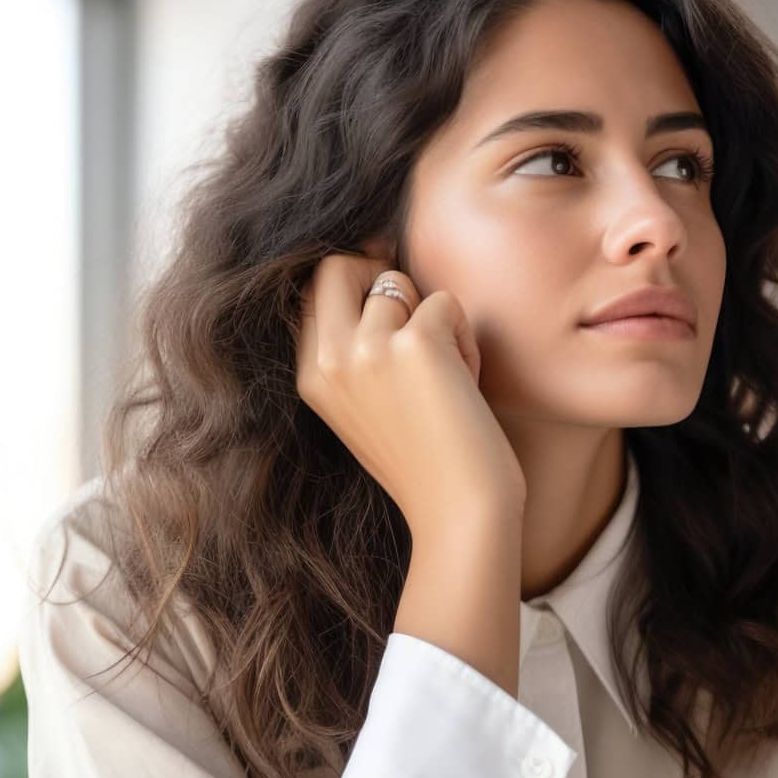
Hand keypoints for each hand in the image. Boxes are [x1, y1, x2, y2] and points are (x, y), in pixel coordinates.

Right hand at [295, 252, 526, 534]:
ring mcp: (368, 349)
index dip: (355, 279)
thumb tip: (379, 278)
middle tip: (418, 314)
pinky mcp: (416, 345)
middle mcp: (329, 359)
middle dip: (381, 273)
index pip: (313, 289)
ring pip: (401, 283)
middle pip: (337, 264)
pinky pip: (445, 302)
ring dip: (435, 320)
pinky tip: (467, 385)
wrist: (457, 513)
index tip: (392, 292)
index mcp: (310, 377)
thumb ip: (352, 354)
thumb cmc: (425, 466)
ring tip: (450, 375)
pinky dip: (466, 337)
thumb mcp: (362, 409)